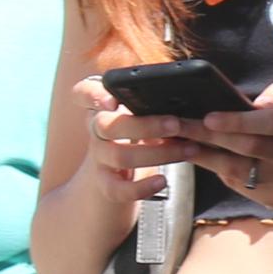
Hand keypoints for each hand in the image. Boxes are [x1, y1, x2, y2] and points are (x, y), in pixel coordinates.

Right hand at [74, 75, 196, 197]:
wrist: (118, 169)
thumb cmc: (139, 127)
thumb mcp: (141, 109)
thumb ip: (153, 97)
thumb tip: (184, 85)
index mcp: (102, 105)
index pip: (84, 93)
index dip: (94, 96)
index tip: (112, 101)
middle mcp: (96, 129)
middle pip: (107, 125)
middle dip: (144, 125)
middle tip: (175, 124)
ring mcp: (99, 156)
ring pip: (119, 156)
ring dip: (158, 154)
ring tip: (188, 149)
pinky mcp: (105, 182)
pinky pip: (117, 189)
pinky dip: (140, 187)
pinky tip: (162, 181)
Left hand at [181, 85, 272, 210]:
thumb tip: (252, 103)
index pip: (271, 125)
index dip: (240, 122)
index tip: (209, 118)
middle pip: (248, 147)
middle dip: (208, 135)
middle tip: (176, 125)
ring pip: (237, 170)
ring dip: (203, 155)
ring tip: (176, 141)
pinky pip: (239, 184)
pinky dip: (218, 168)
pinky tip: (198, 155)